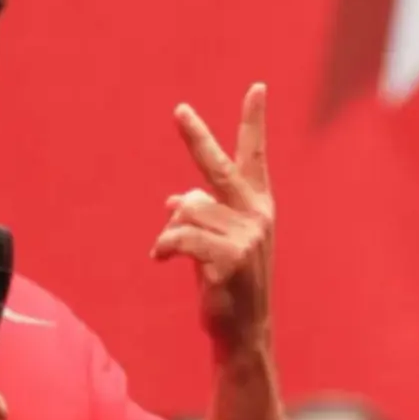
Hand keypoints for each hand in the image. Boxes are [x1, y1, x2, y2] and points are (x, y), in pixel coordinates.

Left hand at [151, 83, 273, 350]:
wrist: (241, 331)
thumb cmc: (228, 284)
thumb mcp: (216, 243)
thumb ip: (201, 216)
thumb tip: (173, 199)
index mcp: (257, 205)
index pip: (254, 156)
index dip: (253, 122)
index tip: (257, 89)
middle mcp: (256, 214)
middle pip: (218, 167)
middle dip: (196, 137)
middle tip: (179, 110)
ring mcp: (246, 236)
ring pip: (186, 210)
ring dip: (168, 231)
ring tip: (169, 251)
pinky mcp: (231, 258)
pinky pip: (181, 237)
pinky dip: (164, 246)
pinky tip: (161, 259)